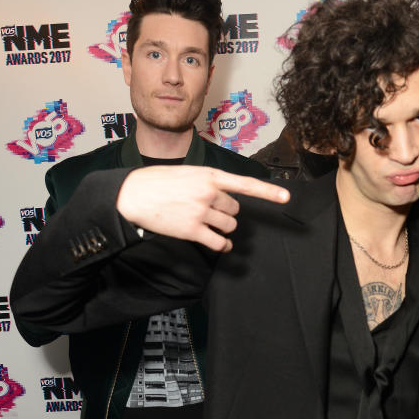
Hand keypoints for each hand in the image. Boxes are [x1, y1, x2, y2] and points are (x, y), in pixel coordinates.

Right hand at [116, 166, 289, 252]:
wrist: (132, 194)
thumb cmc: (158, 181)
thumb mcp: (187, 173)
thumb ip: (208, 182)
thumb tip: (224, 196)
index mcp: (210, 176)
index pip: (245, 184)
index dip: (268, 192)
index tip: (286, 197)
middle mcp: (209, 193)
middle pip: (235, 209)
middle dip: (226, 211)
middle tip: (208, 209)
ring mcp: (201, 212)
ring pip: (229, 225)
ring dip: (223, 227)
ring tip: (207, 222)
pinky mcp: (192, 230)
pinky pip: (218, 242)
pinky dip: (223, 246)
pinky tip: (222, 245)